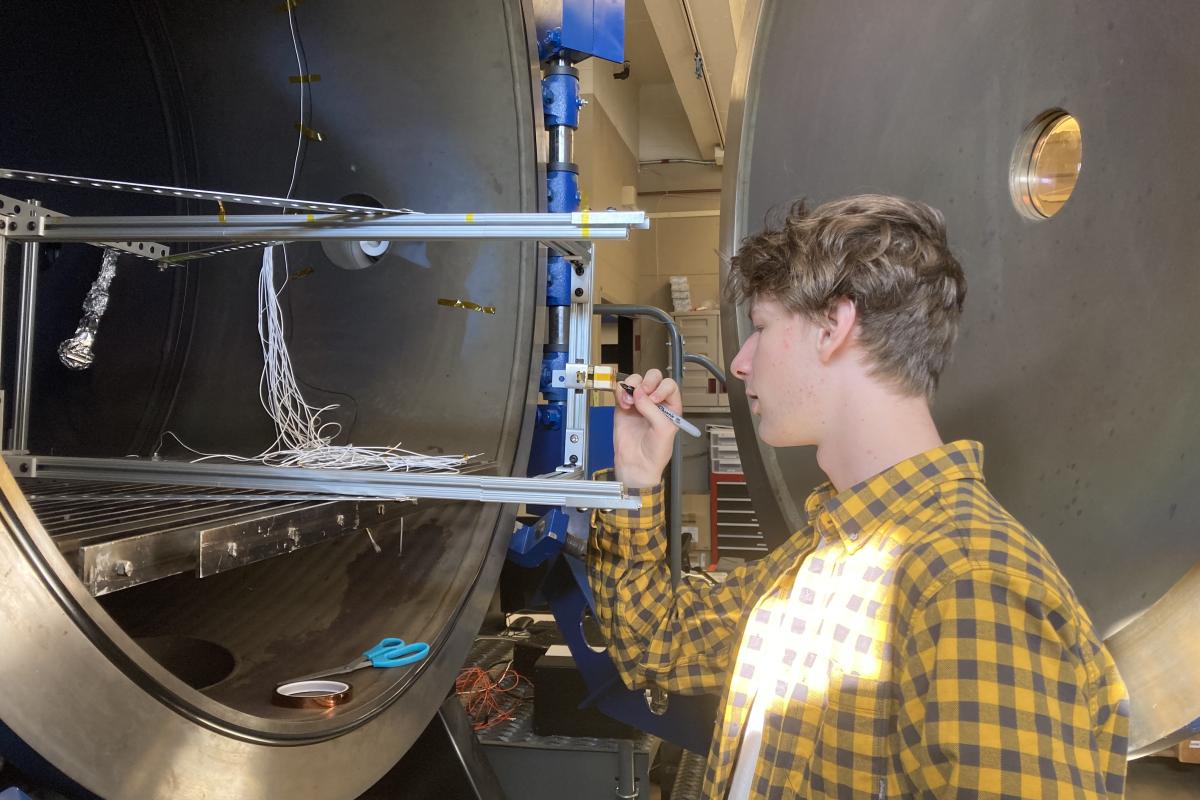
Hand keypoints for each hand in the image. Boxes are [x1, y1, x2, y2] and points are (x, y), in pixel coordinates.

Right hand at [613, 369, 680, 488]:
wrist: (636, 466)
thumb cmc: (655, 453)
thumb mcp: (663, 430)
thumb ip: (652, 409)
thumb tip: (639, 393)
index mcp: (671, 407)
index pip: (670, 386)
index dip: (662, 388)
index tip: (654, 399)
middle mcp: (655, 403)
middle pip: (653, 377)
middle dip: (647, 381)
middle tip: (642, 392)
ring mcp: (639, 403)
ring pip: (635, 381)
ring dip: (632, 386)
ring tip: (630, 402)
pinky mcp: (624, 407)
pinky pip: (621, 390)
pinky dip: (620, 392)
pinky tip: (624, 405)